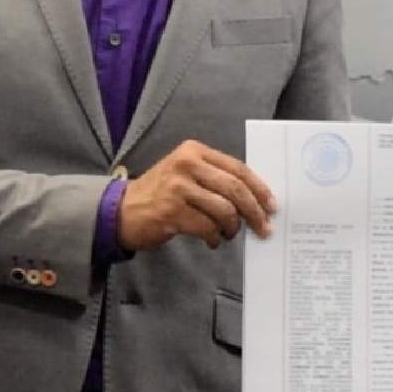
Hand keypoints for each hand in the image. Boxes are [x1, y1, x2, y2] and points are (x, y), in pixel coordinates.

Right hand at [118, 139, 275, 250]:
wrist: (121, 211)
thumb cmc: (161, 194)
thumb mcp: (187, 174)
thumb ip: (215, 178)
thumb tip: (255, 198)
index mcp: (194, 150)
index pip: (237, 168)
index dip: (259, 188)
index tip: (271, 205)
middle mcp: (186, 164)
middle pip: (234, 188)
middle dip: (254, 211)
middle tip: (263, 228)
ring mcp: (177, 187)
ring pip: (224, 209)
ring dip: (232, 227)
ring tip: (229, 234)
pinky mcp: (171, 211)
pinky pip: (207, 227)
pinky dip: (214, 237)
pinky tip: (212, 240)